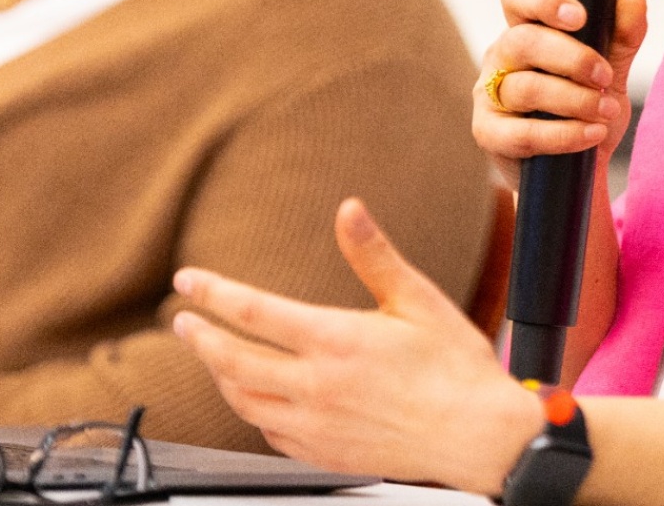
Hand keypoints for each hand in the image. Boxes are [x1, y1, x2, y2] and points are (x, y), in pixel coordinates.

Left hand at [173, 199, 543, 494]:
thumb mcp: (417, 299)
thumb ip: (373, 254)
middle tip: (182, 321)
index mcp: (334, 341)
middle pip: (232, 361)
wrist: (480, 438)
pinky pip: (269, 433)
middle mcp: (316, 386)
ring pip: (243, 400)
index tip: (187, 280)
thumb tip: (349, 210)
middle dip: (200, 337)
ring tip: (212, 355)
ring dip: (220, 374)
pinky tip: (256, 398)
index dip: (213, 293)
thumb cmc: (456, 369)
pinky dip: (252, 410)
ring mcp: (316, 425)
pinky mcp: (324, 452)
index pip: (252, 312)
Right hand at [475, 0, 648, 187]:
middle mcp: (501, 58)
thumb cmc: (587, 112)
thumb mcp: (611, 74)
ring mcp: (489, 96)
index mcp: (526, 30)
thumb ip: (622, 38)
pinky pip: (523, 133)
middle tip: (605, 76)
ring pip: (525, 88)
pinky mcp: (489, 134)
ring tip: (606, 111)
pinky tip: (591, 134)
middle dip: (572, 58)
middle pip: (523, 41)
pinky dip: (564, 134)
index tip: (579, 16)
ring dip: (574, 100)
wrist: (578, 172)